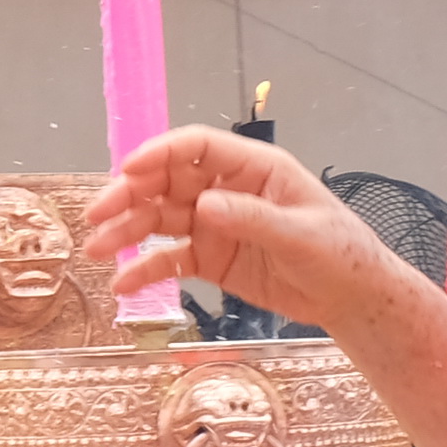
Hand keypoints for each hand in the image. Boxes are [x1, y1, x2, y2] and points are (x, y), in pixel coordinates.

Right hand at [79, 128, 419, 337]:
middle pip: (167, 182)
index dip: (160, 154)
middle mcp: (226, 190)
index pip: (196, 148)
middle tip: (96, 214)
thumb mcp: (302, 235)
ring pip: (160, 219)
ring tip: (96, 250)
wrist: (351, 298)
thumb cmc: (339, 254)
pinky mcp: (210, 259)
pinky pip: (170, 260)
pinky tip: (123, 284)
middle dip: (129, 195)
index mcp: (253, 168)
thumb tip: (204, 207)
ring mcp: (215, 224)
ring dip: (126, 231)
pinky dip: (145, 269)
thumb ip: (253, 219)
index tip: (128, 170)